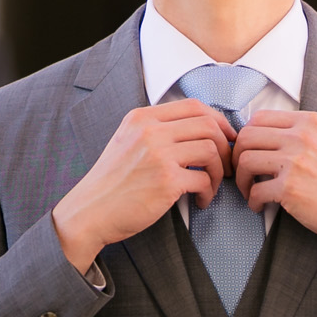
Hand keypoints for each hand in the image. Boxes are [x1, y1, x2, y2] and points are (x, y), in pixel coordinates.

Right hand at [52, 100, 233, 273]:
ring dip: (219, 171)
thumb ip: (155, 129)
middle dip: (225, 145)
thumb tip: (199, 129)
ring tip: (211, 185)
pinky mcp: (166, 182)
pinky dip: (209, 192)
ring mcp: (158, 155)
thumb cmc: (112, 182)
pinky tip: (201, 200)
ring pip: (211, 150)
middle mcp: (150, 131)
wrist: (89, 211)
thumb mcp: (127, 141)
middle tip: (227, 163)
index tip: (226, 136)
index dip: (218, 119)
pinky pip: (204, 179)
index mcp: (141, 117)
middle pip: (208, 125)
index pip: (194, 105)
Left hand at [228, 110, 316, 248]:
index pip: (259, 117)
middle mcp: (302, 137)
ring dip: (242, 179)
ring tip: (250, 190)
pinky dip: (253, 201)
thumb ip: (298, 133)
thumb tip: (260, 136)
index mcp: (310, 122)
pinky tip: (260, 205)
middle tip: (243, 172)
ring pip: (245, 160)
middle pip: (246, 136)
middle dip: (237, 157)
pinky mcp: (290, 189)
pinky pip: (255, 190)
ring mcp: (296, 162)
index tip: (248, 151)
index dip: (247, 136)